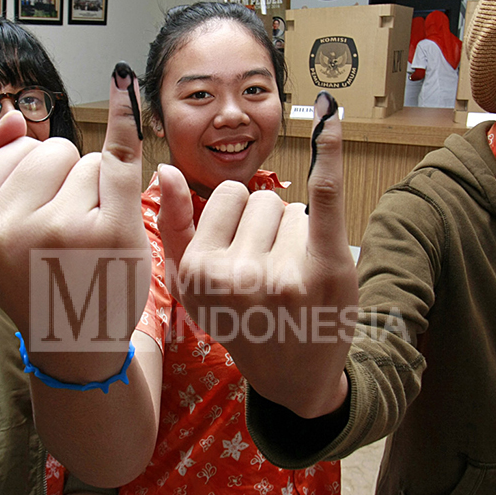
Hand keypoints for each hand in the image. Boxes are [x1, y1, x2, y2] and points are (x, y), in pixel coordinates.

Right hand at [0, 69, 149, 382]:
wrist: (75, 341)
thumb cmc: (34, 276)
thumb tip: (11, 115)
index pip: (12, 152)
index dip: (32, 184)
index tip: (27, 236)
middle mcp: (1, 230)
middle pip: (49, 152)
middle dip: (64, 183)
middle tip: (59, 243)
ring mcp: (58, 231)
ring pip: (88, 162)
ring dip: (95, 194)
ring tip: (84, 244)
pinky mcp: (111, 233)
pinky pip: (120, 154)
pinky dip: (124, 117)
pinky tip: (122, 83)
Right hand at [156, 92, 356, 417]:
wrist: (295, 377)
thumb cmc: (243, 323)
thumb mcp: (192, 285)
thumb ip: (173, 225)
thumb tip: (163, 168)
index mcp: (199, 272)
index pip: (229, 197)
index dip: (241, 221)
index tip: (244, 258)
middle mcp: (238, 275)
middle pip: (262, 199)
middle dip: (270, 228)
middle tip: (273, 276)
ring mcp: (284, 275)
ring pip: (294, 209)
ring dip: (299, 236)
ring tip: (297, 281)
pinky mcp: (328, 270)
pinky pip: (325, 194)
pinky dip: (329, 153)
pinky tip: (332, 117)